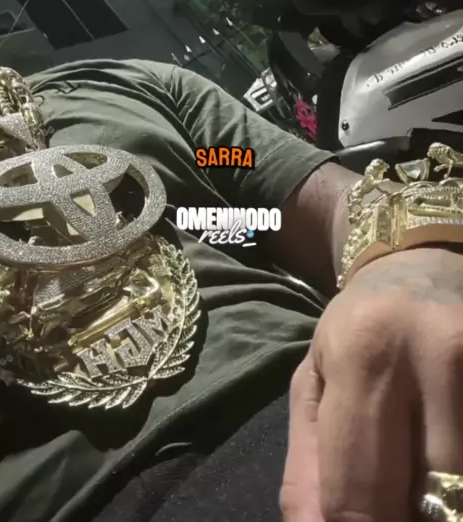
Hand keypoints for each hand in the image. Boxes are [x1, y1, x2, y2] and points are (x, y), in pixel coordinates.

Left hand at [280, 246, 462, 521]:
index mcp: (366, 356)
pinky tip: (450, 466)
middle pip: (438, 502)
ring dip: (449, 498)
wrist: (420, 264)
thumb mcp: (316, 384)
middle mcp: (438, 355)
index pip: (361, 494)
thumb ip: (310, 470)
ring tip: (427, 486)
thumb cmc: (359, 328)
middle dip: (415, 518)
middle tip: (401, 503)